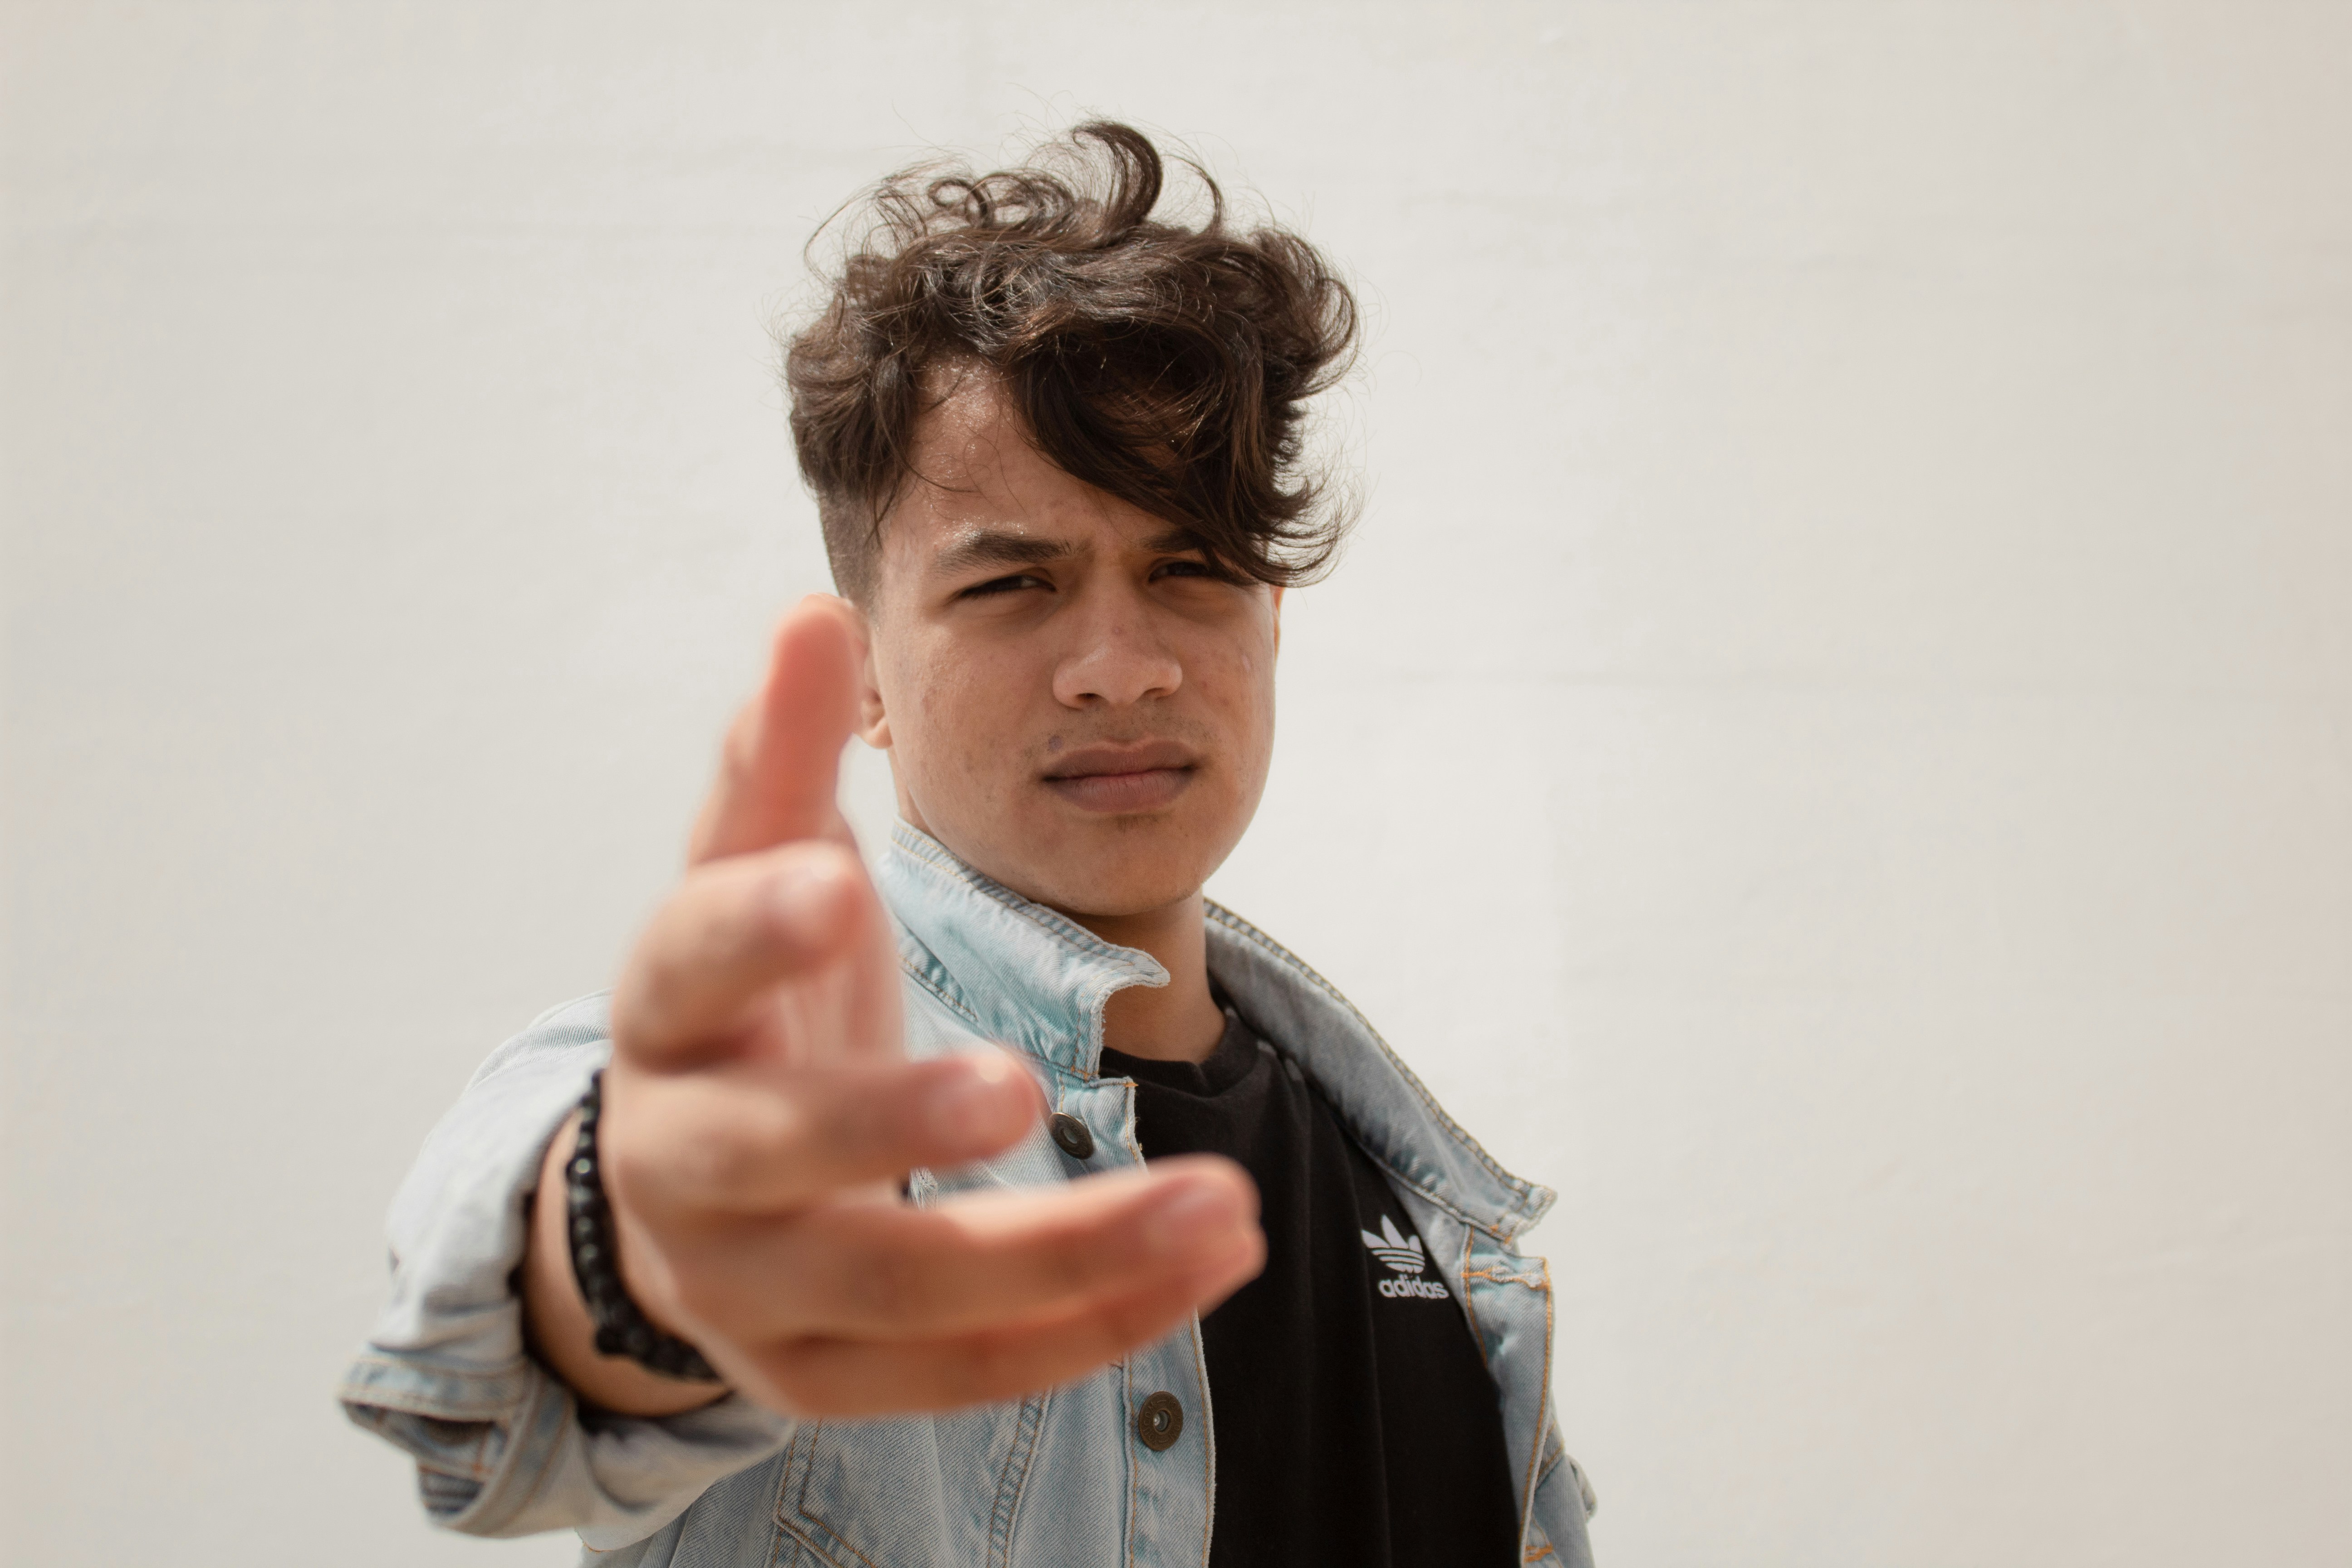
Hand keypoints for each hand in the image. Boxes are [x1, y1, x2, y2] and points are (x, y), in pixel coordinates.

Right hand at [522, 596, 1263, 1417]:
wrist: (686, 1190)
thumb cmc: (741, 1006)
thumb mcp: (750, 875)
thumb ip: (780, 755)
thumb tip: (813, 610)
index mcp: (662, 1015)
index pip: (685, 964)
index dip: (753, 927)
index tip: (842, 880)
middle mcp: (682, 1163)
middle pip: (774, 1156)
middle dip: (889, 1122)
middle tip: (1017, 1086)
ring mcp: (745, 1286)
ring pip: (896, 1288)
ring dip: (1066, 1251)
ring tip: (1220, 1207)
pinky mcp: (819, 1378)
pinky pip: (962, 1372)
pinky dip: (1092, 1323)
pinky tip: (1207, 1265)